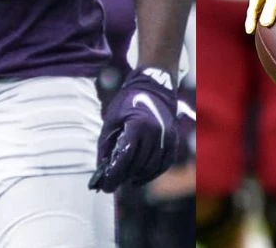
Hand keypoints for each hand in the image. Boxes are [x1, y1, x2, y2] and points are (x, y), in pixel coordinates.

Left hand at [88, 67, 177, 192]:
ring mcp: (167, 137)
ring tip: (126, 179)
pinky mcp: (173, 140)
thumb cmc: (128, 103)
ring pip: (152, 167)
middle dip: (123, 177)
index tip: (105, 187)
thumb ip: (106, 147)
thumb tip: (102, 172)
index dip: (114, 176)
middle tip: (113, 182)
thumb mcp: (111, 121)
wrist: (154, 88)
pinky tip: (141, 176)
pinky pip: (165, 164)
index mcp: (137, 126)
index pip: (125, 158)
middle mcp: (155, 133)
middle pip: (138, 165)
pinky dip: (153, 174)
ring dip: (137, 177)